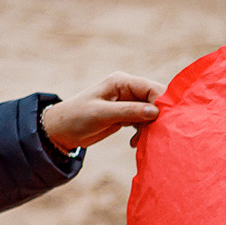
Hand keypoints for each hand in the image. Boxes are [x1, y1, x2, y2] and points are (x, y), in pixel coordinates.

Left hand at [41, 72, 162, 150]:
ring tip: (140, 141)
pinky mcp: (127, 115)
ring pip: (151, 113)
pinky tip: (134, 142)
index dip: (161, 103)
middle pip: (154, 101)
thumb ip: (129, 112)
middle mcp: (127, 89)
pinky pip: (144, 122)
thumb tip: (156, 112)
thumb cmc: (77, 117)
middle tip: (154, 135)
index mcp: (121, 82)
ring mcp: (128, 102)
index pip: (151, 88)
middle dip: (157, 117)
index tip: (164, 122)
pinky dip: (143, 132)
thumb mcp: (102, 114)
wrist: (62, 131)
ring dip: (150, 127)